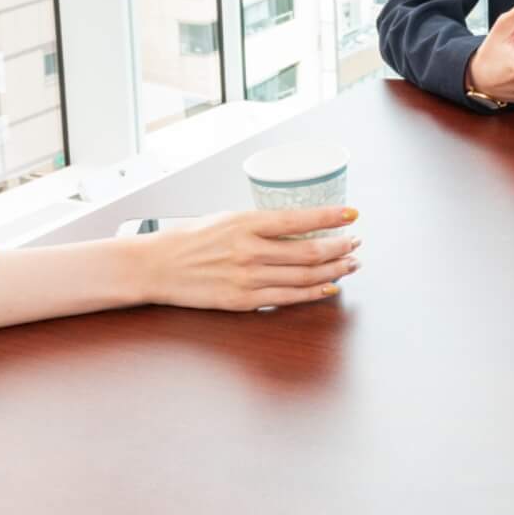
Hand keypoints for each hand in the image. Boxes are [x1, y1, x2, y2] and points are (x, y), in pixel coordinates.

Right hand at [142, 206, 360, 310]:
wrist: (157, 266)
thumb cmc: (190, 238)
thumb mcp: (227, 218)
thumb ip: (261, 223)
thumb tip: (299, 224)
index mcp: (246, 223)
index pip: (299, 218)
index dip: (331, 216)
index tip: (352, 213)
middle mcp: (249, 250)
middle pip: (308, 251)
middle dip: (339, 247)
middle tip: (356, 242)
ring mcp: (247, 278)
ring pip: (303, 276)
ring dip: (334, 270)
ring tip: (351, 263)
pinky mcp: (243, 300)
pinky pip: (287, 298)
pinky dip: (313, 293)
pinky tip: (329, 287)